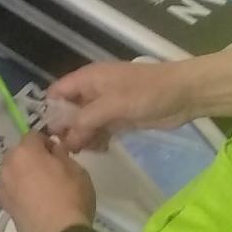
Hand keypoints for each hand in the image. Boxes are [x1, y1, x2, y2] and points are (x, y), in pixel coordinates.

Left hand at [0, 132, 96, 231]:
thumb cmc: (71, 197)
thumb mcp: (76, 169)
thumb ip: (61, 155)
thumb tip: (53, 150)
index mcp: (25, 151)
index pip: (33, 136)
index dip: (46, 142)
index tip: (57, 153)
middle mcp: (8, 166)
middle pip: (19, 154)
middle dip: (32, 158)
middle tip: (50, 170)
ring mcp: (4, 188)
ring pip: (14, 174)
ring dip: (24, 176)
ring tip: (42, 189)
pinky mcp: (5, 208)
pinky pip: (13, 192)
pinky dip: (21, 193)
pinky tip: (36, 203)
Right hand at [41, 59, 197, 151]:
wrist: (183, 95)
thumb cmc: (146, 93)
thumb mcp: (112, 104)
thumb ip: (86, 120)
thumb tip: (66, 139)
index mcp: (88, 78)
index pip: (57, 93)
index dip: (49, 112)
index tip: (48, 135)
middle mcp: (94, 90)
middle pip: (69, 110)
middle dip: (66, 129)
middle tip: (66, 151)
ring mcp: (107, 105)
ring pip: (85, 123)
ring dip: (82, 137)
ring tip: (83, 153)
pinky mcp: (120, 118)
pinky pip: (101, 130)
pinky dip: (97, 139)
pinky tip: (99, 151)